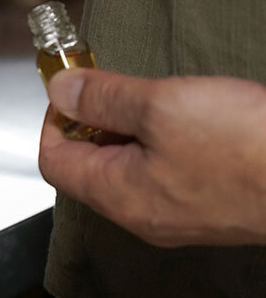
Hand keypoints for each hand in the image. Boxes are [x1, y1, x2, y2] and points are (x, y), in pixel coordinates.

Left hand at [39, 68, 265, 246]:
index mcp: (119, 195)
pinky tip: (180, 115)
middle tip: (109, 83)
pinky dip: (155, 139)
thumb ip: (104, 99)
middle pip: (88, 164)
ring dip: (125, 126)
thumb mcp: (161, 107)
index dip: (52, 119)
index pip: (54, 161)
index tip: (69, 87)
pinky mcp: (205, 204)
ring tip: (150, 96)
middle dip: (91, 119)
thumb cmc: (245, 148)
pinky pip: (160, 170)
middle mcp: (142, 213)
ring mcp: (174, 213)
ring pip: (126, 165)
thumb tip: (60, 91)